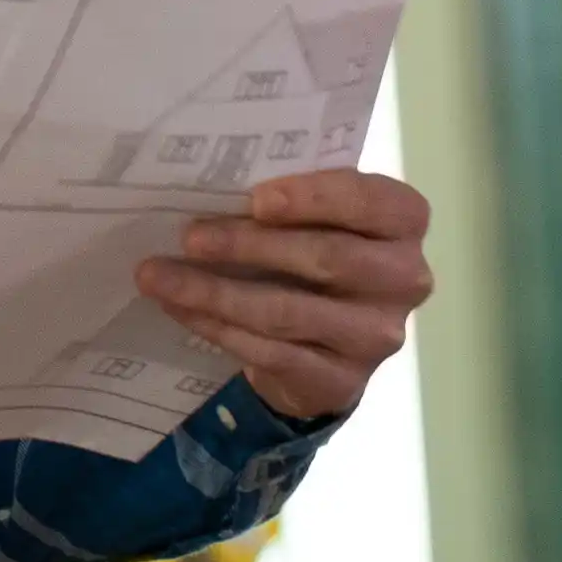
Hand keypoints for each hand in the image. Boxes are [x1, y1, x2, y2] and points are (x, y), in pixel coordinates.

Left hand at [134, 168, 432, 423]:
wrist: (328, 343)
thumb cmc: (314, 252)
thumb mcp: (316, 216)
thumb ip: (289, 196)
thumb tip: (206, 181)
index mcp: (402, 222)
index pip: (371, 201)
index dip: (317, 198)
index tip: (257, 198)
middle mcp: (405, 279)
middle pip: (327, 258)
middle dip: (249, 245)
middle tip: (188, 237)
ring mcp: (376, 336)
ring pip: (287, 312)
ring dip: (214, 292)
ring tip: (156, 275)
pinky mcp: (340, 380)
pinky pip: (269, 352)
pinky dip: (216, 328)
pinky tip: (177, 307)